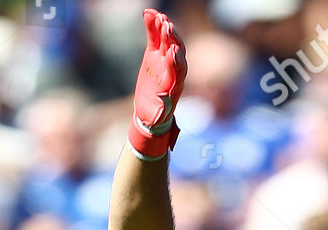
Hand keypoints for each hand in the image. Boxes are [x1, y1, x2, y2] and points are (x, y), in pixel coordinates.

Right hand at [128, 8, 186, 159]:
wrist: (149, 110)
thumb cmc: (154, 116)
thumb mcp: (155, 117)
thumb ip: (159, 112)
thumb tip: (161, 111)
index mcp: (176, 85)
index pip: (179, 70)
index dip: (176, 60)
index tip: (173, 50)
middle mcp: (173, 69)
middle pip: (177, 51)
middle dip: (173, 39)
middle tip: (167, 27)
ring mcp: (164, 59)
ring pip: (168, 40)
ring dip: (165, 28)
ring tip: (160, 17)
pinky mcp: (155, 52)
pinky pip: (155, 36)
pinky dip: (152, 24)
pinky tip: (148, 13)